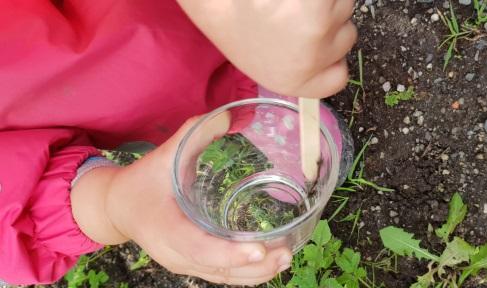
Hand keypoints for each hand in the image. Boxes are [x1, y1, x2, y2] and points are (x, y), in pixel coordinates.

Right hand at [71, 115, 291, 285]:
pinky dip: (245, 274)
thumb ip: (195, 134)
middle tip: (285, 255)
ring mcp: (183, 263)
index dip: (228, 253)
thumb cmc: (141, 182)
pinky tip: (269, 264)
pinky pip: (221, 275)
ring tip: (285, 259)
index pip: (199, 247)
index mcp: (166, 228)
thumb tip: (230, 115)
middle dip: (253, 268)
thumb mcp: (164, 156)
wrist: (116, 208)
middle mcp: (175, 253)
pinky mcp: (191, 265)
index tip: (258, 251)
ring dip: (255, 274)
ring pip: (222, 277)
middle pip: (217, 270)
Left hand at [178, 0, 356, 98]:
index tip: (320, 46)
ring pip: (345, 9)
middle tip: (297, 13)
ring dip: (326, 2)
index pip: (338, 79)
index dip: (332, 59)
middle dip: (328, 23)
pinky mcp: (320, 4)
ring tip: (293, 1)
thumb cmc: (232, 19)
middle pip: (346, 38)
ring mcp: (320, 29)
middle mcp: (311, 60)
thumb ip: (296, 67)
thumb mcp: (263, 61)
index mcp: (294, 82)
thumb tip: (322, 58)